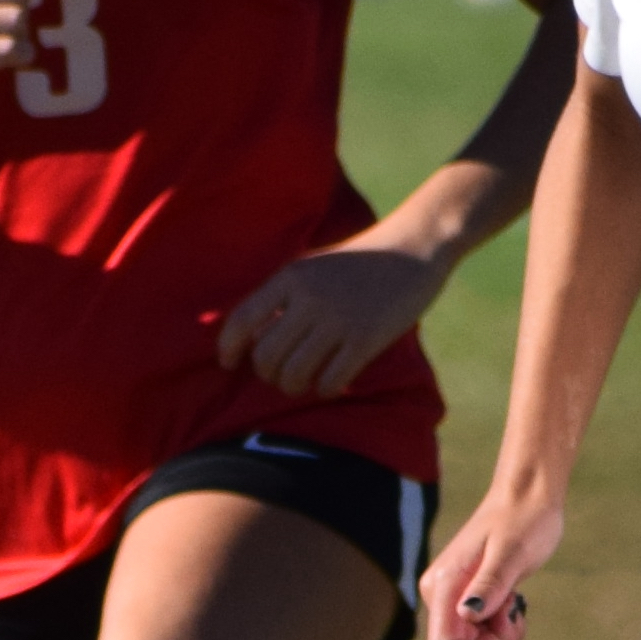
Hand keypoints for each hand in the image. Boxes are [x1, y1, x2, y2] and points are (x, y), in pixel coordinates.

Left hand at [217, 233, 450, 398]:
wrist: (412, 250)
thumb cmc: (358, 263)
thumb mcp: (312, 268)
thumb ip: (281, 296)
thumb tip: (249, 336)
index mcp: (290, 277)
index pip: (241, 320)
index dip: (228, 348)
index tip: (229, 364)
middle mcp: (309, 297)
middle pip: (266, 356)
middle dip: (269, 375)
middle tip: (281, 376)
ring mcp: (337, 319)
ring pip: (294, 374)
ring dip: (295, 387)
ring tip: (304, 383)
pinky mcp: (365, 339)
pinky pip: (330, 381)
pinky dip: (325, 389)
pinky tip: (332, 383)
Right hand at [420, 485, 562, 639]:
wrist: (527, 498)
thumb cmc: (523, 520)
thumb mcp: (512, 553)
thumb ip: (489, 585)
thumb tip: (467, 616)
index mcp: (444, 586)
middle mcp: (439, 595)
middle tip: (518, 613)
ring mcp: (451, 598)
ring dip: (500, 636)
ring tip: (517, 602)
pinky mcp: (465, 598)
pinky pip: (480, 632)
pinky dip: (501, 627)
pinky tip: (513, 602)